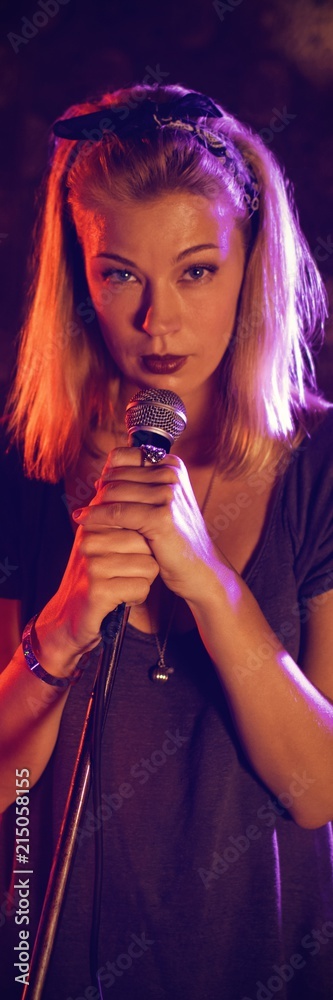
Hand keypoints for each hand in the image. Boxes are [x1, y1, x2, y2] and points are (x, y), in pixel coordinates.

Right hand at [36, 467, 159, 656]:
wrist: (70, 617)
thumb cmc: (96, 576)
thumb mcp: (103, 540)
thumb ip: (117, 514)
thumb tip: (137, 479)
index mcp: (94, 522)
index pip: (138, 516)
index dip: (146, 536)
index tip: (137, 550)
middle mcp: (90, 538)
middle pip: (148, 541)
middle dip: (148, 560)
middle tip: (127, 572)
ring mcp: (92, 563)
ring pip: (149, 565)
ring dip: (143, 580)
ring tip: (123, 583)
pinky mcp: (98, 590)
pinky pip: (142, 588)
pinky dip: (138, 597)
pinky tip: (121, 598)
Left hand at [74, 447, 220, 605]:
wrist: (198, 569)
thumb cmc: (174, 538)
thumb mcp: (159, 504)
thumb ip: (137, 486)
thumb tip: (100, 477)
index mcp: (171, 464)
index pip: (122, 457)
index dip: (107, 474)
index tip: (99, 491)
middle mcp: (171, 474)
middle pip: (116, 474)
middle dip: (99, 492)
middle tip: (89, 509)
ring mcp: (168, 494)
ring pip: (113, 492)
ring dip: (95, 505)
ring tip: (84, 517)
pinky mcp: (161, 516)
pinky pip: (117, 512)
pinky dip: (96, 516)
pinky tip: (82, 521)